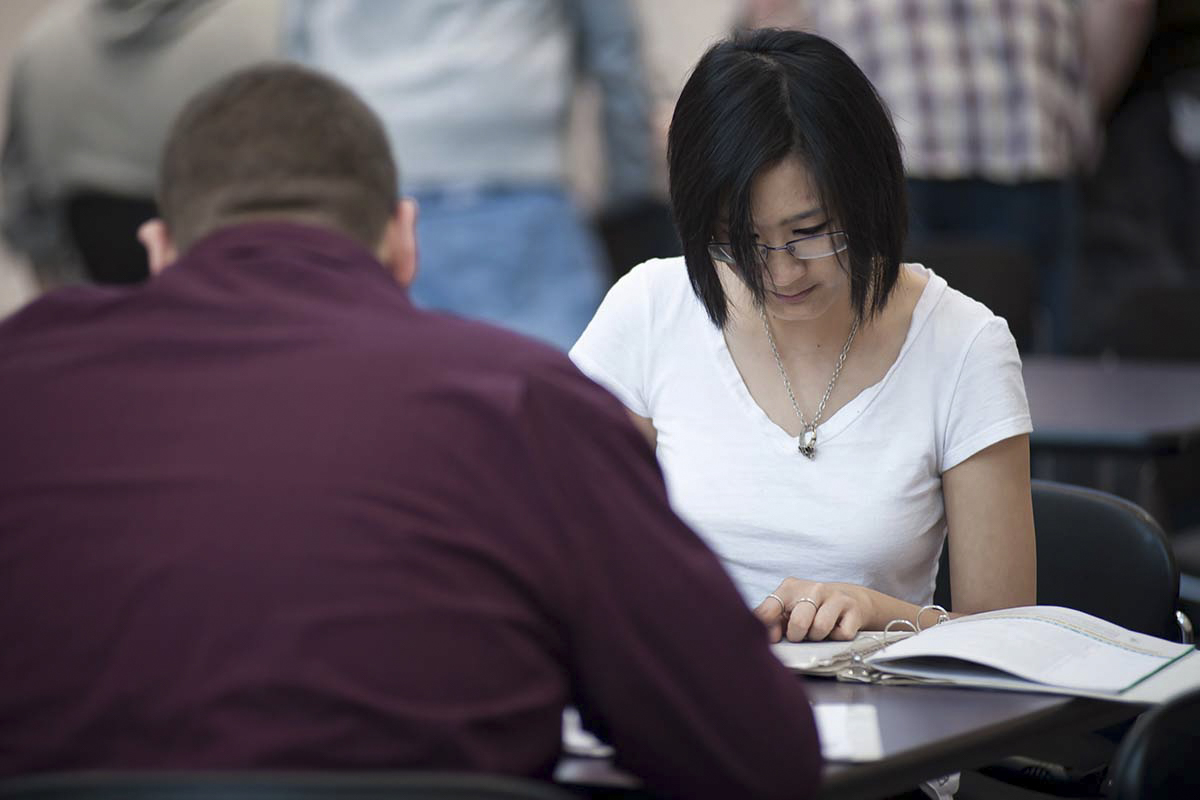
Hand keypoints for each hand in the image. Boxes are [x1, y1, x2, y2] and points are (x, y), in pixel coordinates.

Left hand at [753, 578, 874, 641]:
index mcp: (790, 588)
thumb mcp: (790, 609)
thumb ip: (774, 621)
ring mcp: (835, 597)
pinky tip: (835, 629)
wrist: (851, 599)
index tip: (771, 639)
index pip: (771, 608)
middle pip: (798, 622)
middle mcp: (813, 588)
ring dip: (817, 637)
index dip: (768, 628)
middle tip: (800, 634)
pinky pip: (841, 635)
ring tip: (817, 631)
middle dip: (797, 636)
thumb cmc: (813, 608)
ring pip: (820, 629)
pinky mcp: (854, 609)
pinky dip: (837, 638)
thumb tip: (770, 637)